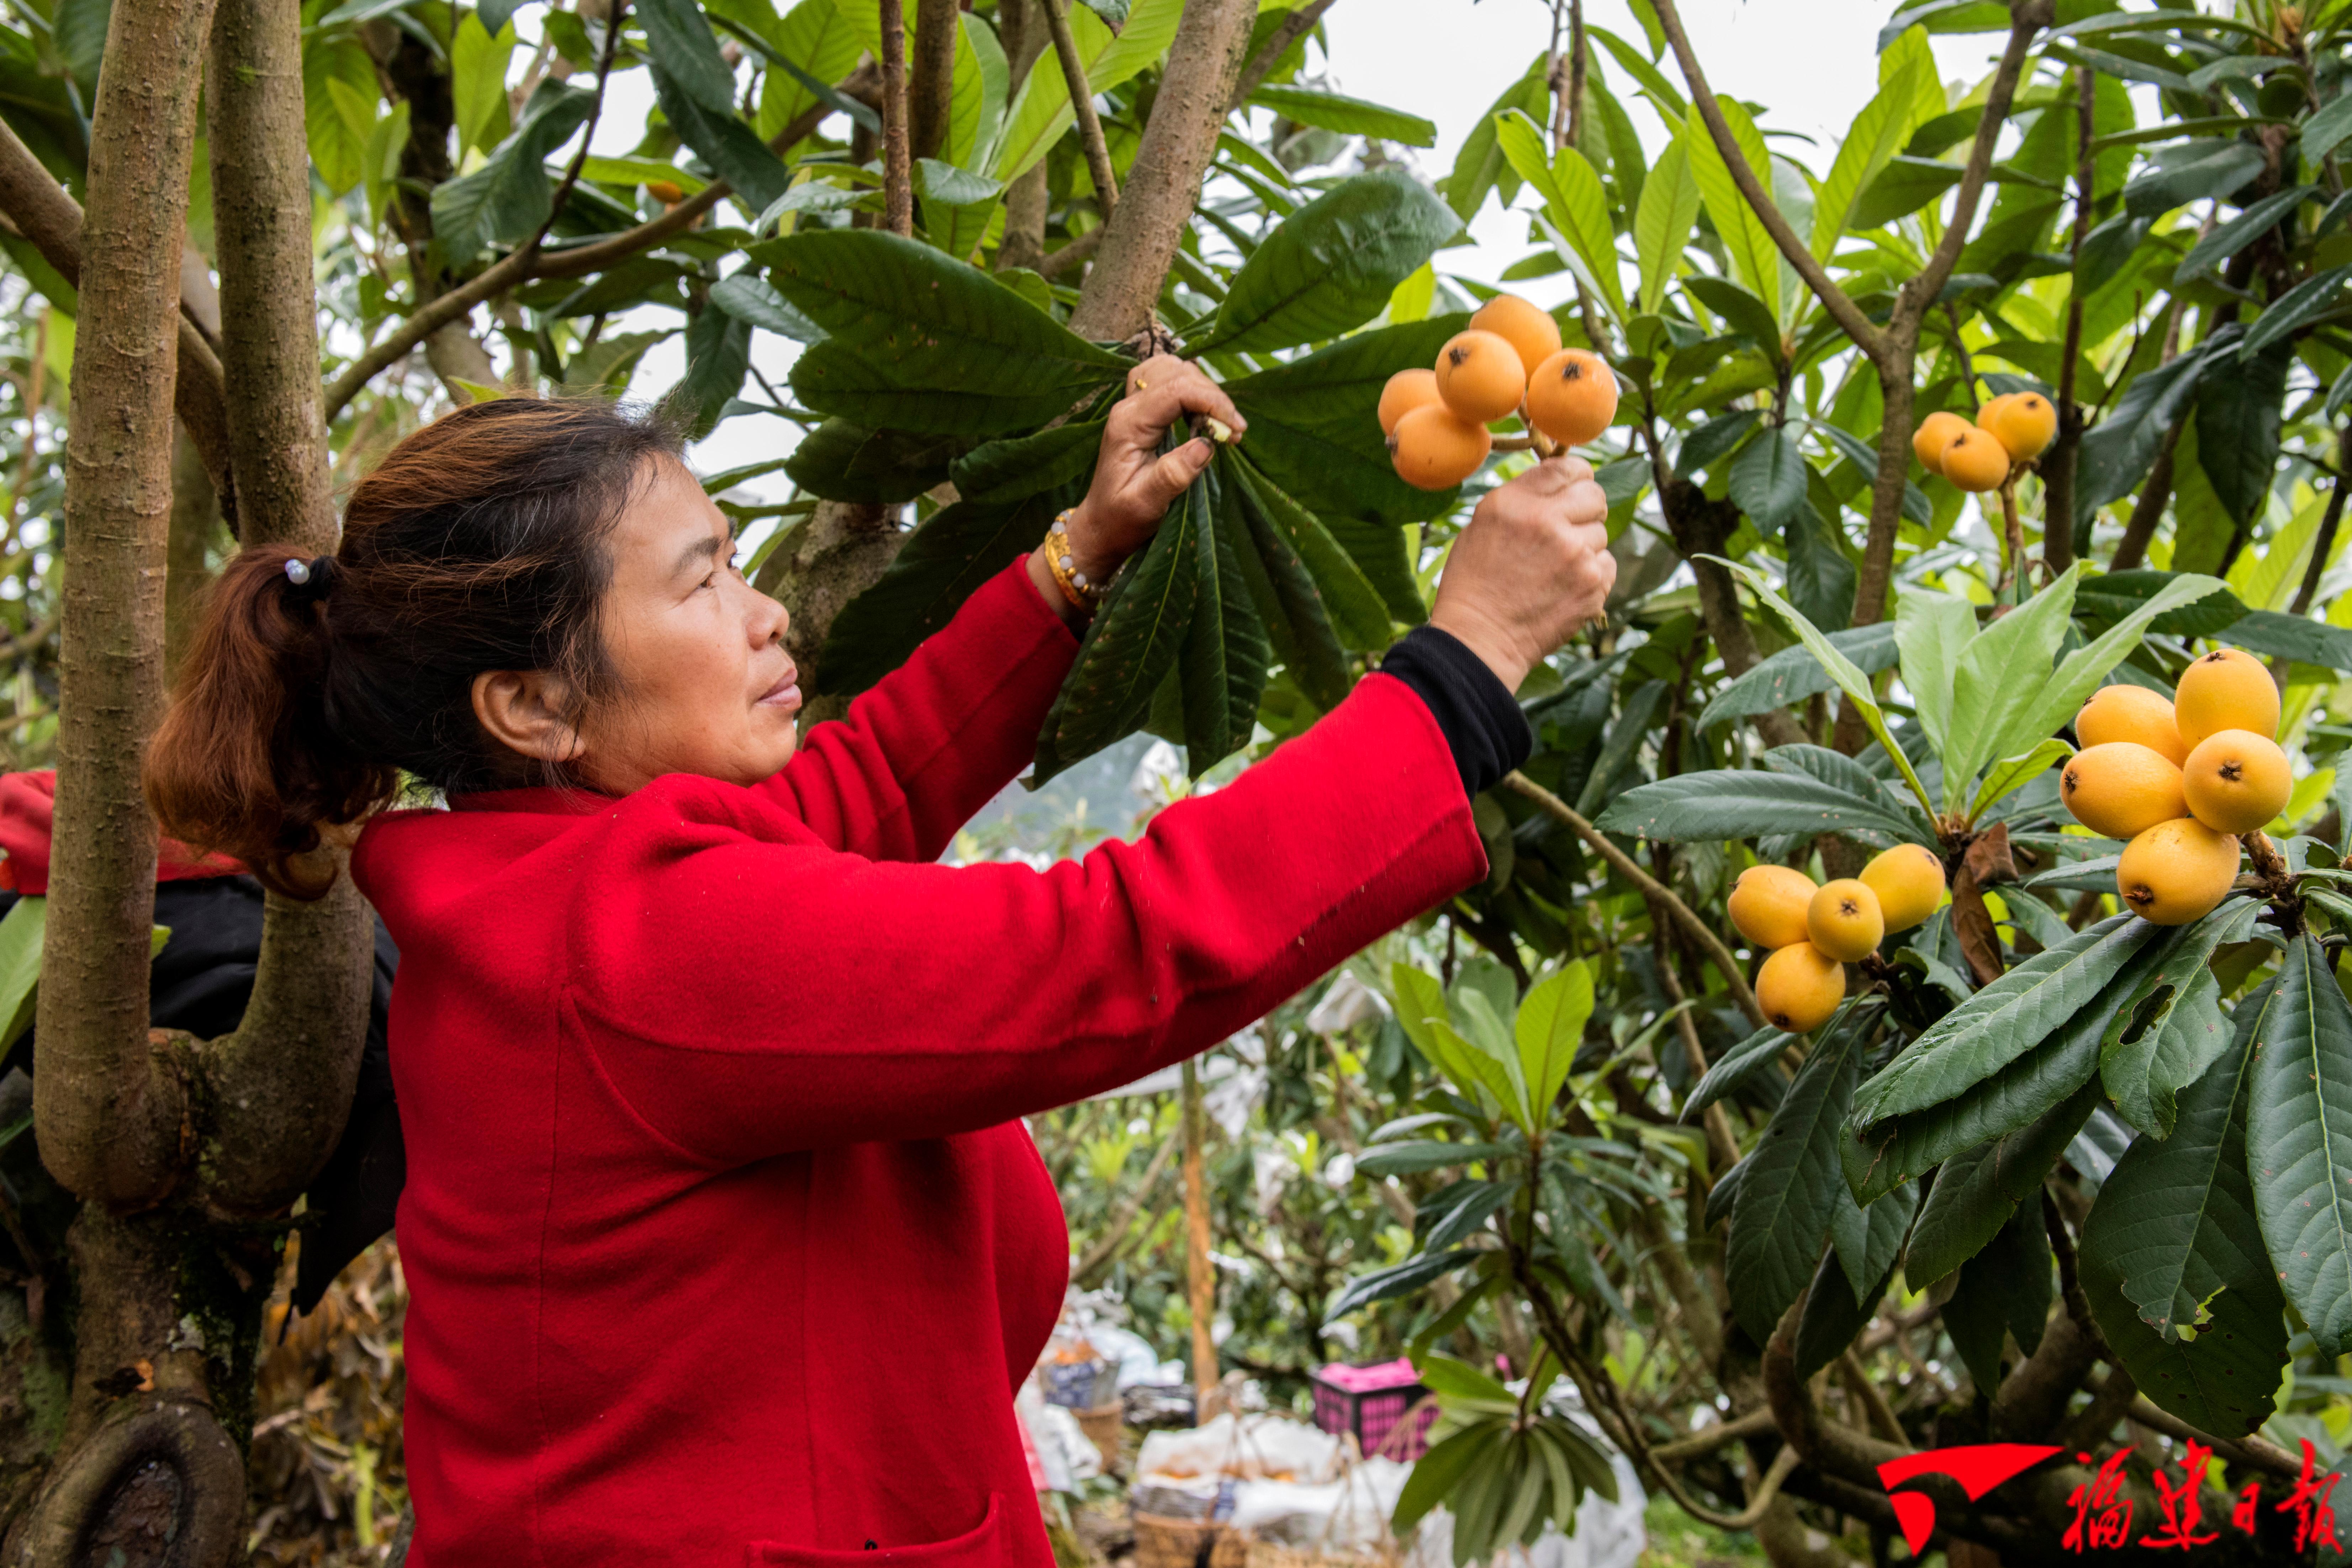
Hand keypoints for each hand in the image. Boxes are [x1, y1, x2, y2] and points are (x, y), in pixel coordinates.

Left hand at [1066, 357, 1246, 576]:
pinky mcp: (1142, 411)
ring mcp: (1134, 406)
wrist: (1100, 524)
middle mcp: (1129, 407)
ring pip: (1174, 371)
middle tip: (1232, 432)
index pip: (1176, 390)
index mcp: (1128, 424)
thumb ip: (1173, 474)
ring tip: (1220, 426)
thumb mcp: (1146, 504)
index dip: (1212, 402)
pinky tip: (1204, 420)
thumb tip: (1206, 445)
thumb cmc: (1121, 518)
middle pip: (1177, 372)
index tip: (1236, 429)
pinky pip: (1169, 382)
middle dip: (1212, 396)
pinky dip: (1193, 393)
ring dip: (1204, 391)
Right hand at [1428, 455, 1614, 690]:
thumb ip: (1522, 499)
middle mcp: (1547, 521)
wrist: (1479, 641)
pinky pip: (1607, 564)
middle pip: (1594, 495)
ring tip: (1555, 568)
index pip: (1567, 467)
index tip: (1575, 487)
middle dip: (1585, 509)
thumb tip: (1560, 481)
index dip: (1577, 476)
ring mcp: (1574, 554)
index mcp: (1514, 503)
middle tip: (1568, 529)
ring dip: (1585, 546)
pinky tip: (1564, 587)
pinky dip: (1592, 574)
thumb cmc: (1474, 585)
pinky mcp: (1592, 584)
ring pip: (1601, 532)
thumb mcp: (1482, 526)